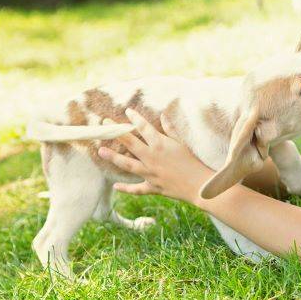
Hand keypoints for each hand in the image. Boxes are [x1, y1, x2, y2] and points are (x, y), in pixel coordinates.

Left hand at [97, 108, 213, 202]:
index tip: (127, 111)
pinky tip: (116, 185)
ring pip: (127, 164)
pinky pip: (137, 188)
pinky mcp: (152, 187)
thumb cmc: (193, 162)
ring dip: (113, 157)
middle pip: (130, 143)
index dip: (135, 118)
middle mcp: (152, 158)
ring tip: (101, 151)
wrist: (199, 185)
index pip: (144, 128)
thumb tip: (163, 115)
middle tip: (104, 124)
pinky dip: (126, 188)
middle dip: (116, 132)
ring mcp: (150, 173)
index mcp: (160, 145)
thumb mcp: (182, 143)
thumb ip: (170, 130)